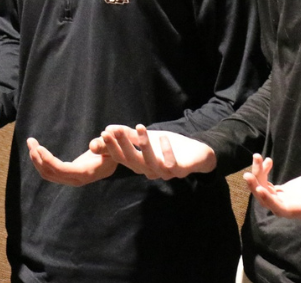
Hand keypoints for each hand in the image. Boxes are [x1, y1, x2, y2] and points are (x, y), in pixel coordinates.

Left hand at [27, 137, 116, 185]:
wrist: (115, 161)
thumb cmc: (114, 152)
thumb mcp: (113, 147)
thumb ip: (104, 145)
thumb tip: (93, 145)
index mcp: (85, 173)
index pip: (62, 170)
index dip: (48, 160)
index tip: (39, 148)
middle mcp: (76, 179)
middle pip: (51, 173)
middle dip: (38, 158)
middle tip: (31, 141)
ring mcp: (71, 179)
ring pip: (48, 174)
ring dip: (36, 159)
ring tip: (31, 143)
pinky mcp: (68, 175)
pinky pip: (50, 171)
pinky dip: (41, 161)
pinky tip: (36, 151)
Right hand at [89, 124, 215, 178]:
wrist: (196, 153)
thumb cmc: (167, 146)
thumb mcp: (146, 138)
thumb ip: (128, 135)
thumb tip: (107, 129)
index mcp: (140, 164)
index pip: (121, 158)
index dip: (112, 147)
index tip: (104, 133)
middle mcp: (149, 171)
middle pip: (133, 161)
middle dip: (123, 145)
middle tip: (115, 131)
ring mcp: (164, 172)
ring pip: (150, 163)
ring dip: (144, 145)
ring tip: (139, 127)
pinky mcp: (179, 170)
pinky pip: (171, 164)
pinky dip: (166, 152)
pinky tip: (162, 138)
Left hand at [244, 154, 300, 218]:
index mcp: (299, 211)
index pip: (279, 209)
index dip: (268, 200)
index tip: (259, 189)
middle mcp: (289, 207)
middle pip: (266, 201)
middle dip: (256, 187)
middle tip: (248, 173)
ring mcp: (285, 199)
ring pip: (264, 190)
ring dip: (258, 175)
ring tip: (257, 157)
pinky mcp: (284, 191)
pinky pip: (268, 184)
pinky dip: (264, 173)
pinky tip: (267, 161)